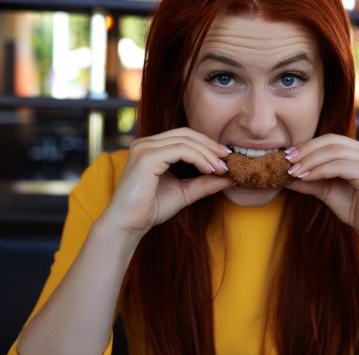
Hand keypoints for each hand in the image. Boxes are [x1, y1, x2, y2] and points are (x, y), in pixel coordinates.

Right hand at [102, 128, 232, 236]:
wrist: (128, 225)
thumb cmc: (151, 209)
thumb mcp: (185, 192)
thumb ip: (205, 183)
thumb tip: (230, 177)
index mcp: (152, 147)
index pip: (184, 136)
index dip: (207, 144)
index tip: (226, 158)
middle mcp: (146, 143)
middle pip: (186, 134)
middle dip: (210, 145)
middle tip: (229, 159)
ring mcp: (144, 148)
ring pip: (185, 141)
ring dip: (207, 154)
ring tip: (221, 169)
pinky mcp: (146, 157)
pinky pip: (179, 150)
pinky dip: (199, 158)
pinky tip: (209, 170)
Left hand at [284, 134, 358, 242]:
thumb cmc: (354, 208)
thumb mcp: (325, 189)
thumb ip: (308, 179)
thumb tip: (282, 173)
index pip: (329, 139)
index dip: (307, 145)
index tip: (286, 155)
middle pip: (331, 141)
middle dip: (305, 150)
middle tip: (286, 160)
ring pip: (334, 152)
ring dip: (309, 161)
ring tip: (293, 171)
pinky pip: (340, 166)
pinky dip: (320, 170)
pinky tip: (306, 177)